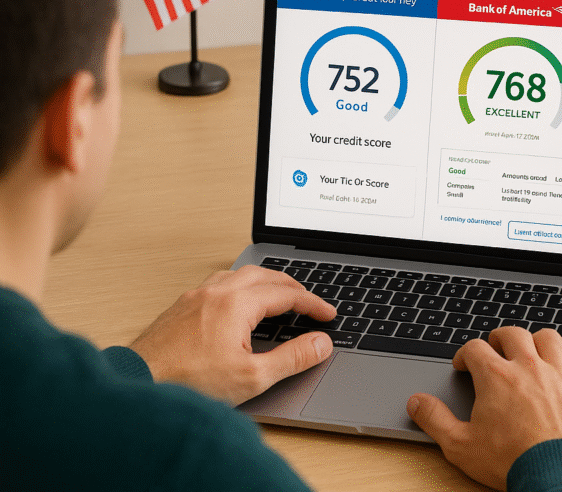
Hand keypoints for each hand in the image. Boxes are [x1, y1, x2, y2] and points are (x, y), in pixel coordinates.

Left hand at [128, 265, 336, 405]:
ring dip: (264, 281)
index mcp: (237, 304)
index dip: (312, 304)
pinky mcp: (181, 306)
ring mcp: (195, 296)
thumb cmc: (187, 382)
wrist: (137, 383)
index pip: (286, 294)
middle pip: (264, 275)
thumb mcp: (252, 377)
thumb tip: (320, 344)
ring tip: (277, 295)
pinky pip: (218, 282)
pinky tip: (238, 302)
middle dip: (291, 286)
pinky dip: (240, 286)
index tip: (327, 314)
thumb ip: (292, 358)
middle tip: (308, 301)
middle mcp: (216, 292)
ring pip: (239, 274)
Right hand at [407, 326, 561, 490]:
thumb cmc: (512, 462)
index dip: (465, 354)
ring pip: (548, 338)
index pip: (475, 349)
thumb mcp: (461, 446)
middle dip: (499, 337)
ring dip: (536, 340)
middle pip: (512, 334)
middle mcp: (528, 367)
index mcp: (496, 377)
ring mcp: (559, 374)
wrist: (560, 477)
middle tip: (495, 347)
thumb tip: (416, 403)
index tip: (465, 364)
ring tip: (530, 349)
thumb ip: (435, 420)